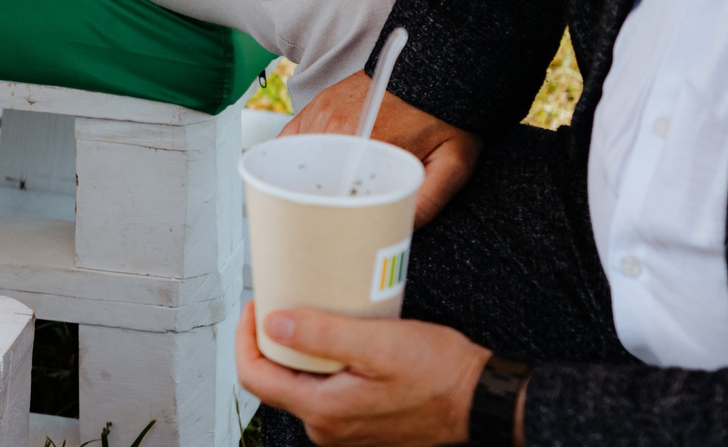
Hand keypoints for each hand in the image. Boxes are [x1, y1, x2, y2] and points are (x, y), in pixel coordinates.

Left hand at [236, 303, 492, 446]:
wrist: (481, 400)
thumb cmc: (440, 375)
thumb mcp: (378, 344)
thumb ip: (322, 335)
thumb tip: (272, 323)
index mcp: (324, 412)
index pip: (255, 376)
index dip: (245, 337)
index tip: (257, 305)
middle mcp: (329, 428)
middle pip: (276, 379)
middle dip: (274, 338)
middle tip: (287, 300)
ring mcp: (344, 428)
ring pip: (301, 382)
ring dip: (301, 348)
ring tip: (316, 313)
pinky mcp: (359, 420)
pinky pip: (325, 388)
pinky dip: (324, 361)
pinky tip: (341, 337)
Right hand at [285, 76, 481, 227]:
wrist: (433, 72)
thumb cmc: (445, 117)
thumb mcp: (452, 164)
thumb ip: (429, 199)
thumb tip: (399, 228)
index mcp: (365, 144)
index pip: (332, 193)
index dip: (336, 215)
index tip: (346, 226)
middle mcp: (335, 126)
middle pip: (311, 178)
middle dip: (321, 201)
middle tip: (340, 217)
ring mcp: (322, 112)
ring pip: (298, 158)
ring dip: (307, 178)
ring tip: (327, 196)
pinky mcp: (318, 104)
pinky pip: (291, 137)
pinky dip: (294, 154)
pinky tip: (309, 168)